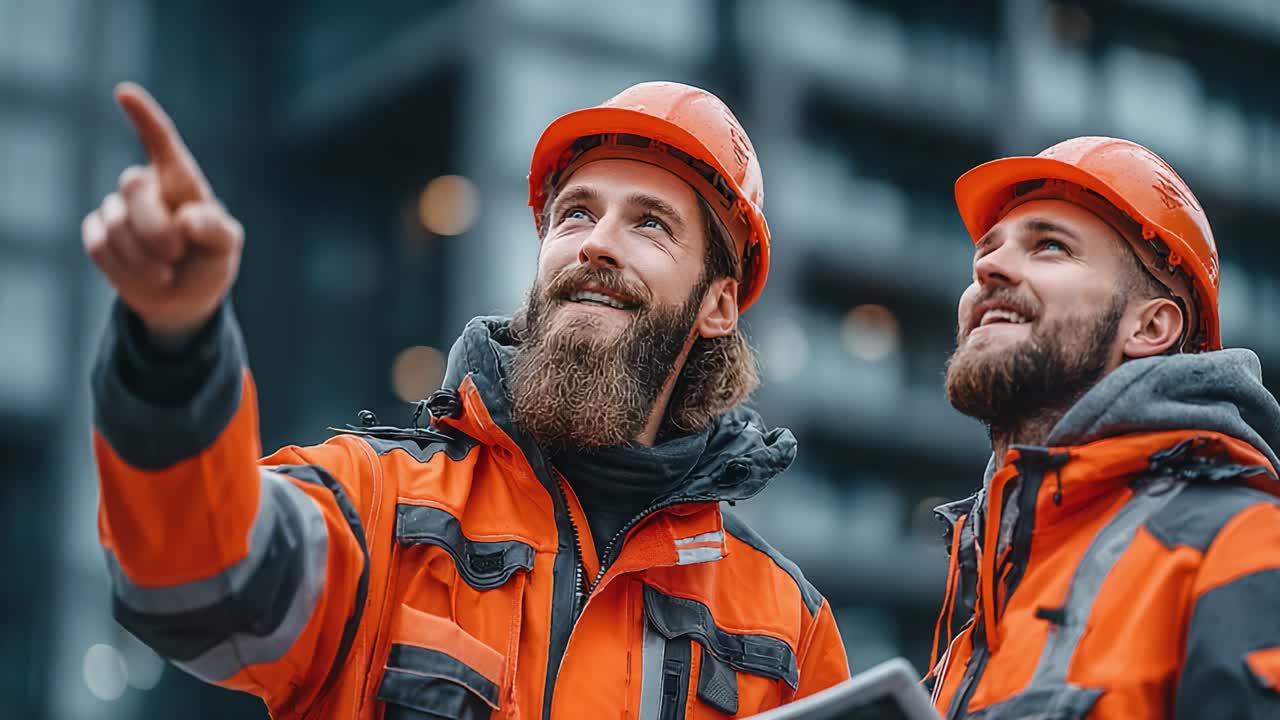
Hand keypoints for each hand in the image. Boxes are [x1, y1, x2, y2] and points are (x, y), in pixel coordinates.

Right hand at [83, 82, 242, 345]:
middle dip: (155, 226)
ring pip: (115, 223)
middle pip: (133, 185)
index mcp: (180, 181)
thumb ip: (215, 229)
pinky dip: (126, 269)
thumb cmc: (210, 260)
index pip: (161, 142)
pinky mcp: (98, 234)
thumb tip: (187, 218)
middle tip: (177, 254)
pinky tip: (146, 276)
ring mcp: (117, 209)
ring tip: (167, 272)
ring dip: (144, 258)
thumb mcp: (226, 246)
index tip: (125, 92)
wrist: (185, 298)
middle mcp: (145, 187)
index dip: (144, 117)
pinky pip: (99, 245)